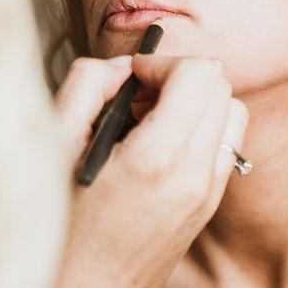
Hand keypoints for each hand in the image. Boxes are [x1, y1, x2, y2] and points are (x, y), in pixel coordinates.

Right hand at [53, 54, 248, 287]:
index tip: (133, 77)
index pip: (198, 73)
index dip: (162, 62)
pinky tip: (164, 141)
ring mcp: (209, 192)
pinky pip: (227, 141)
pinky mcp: (210, 203)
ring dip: (196, 100)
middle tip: (139, 96)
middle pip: (220, 85)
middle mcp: (196, 174)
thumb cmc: (60, 225)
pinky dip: (203, 126)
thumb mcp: (57, 144)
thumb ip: (88, 85)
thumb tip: (123, 65)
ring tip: (152, 117)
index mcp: (158, 158)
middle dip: (179, 77)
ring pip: (231, 110)